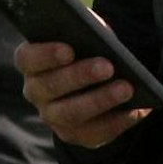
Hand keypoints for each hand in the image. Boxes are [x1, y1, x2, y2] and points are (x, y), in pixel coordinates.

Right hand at [15, 40, 152, 149]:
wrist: (96, 81)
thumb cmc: (88, 50)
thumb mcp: (86, 34)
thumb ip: (87, 28)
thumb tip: (99, 32)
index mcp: (32, 62)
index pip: (27, 58)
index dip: (45, 55)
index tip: (69, 50)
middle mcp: (35, 91)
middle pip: (50, 86)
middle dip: (80, 76)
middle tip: (108, 66)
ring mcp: (52, 116)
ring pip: (71, 113)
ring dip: (100, 100)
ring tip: (127, 88)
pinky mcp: (73, 135)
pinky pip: (93, 133)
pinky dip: (117, 121)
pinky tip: (135, 110)